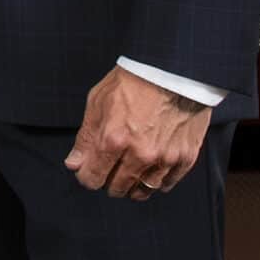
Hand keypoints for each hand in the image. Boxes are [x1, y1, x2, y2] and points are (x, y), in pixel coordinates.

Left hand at [66, 67, 211, 199]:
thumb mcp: (97, 103)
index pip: (92, 178)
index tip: (88, 171)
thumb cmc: (133, 81)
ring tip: (129, 176)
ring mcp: (165, 158)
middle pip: (118, 187)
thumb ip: (85, 138)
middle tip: (109, 171)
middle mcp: (140, 154)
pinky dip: (158, 182)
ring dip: (133, 187)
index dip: (86, 176)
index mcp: (113, 140)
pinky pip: (168, 183)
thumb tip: (74, 164)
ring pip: (144, 190)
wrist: (173, 70)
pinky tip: (151, 173)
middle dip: (108, 182)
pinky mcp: (186, 156)